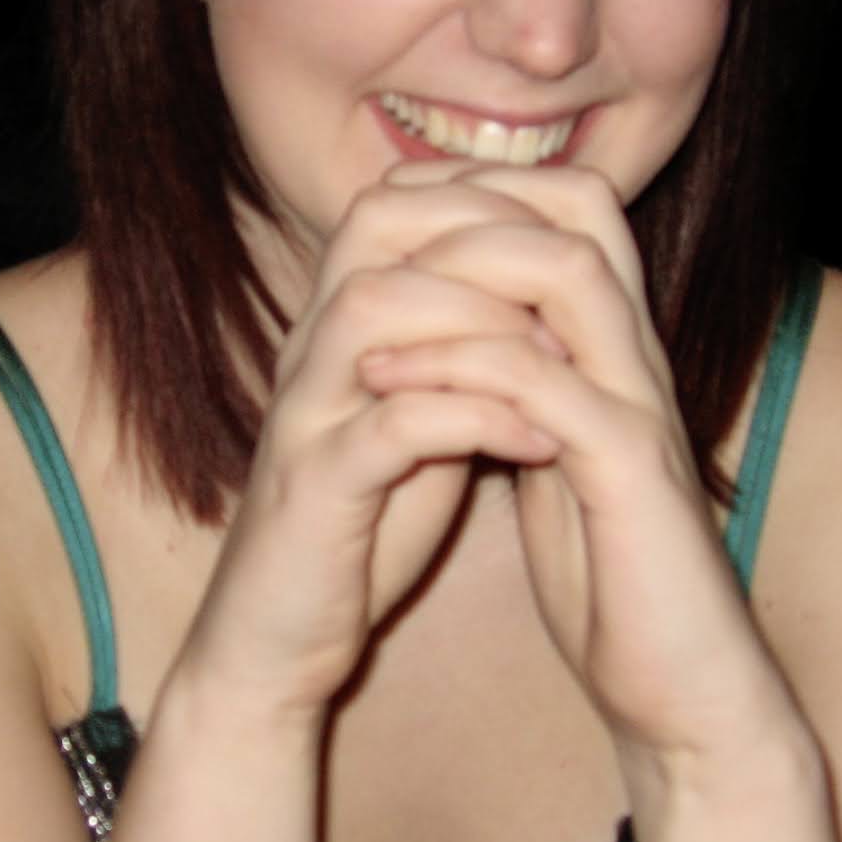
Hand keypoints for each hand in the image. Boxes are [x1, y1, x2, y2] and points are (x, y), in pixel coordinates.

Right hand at [175, 177, 567, 719]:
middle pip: (374, 227)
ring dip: (480, 321)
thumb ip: (454, 358)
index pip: (390, 205)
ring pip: (374, 307)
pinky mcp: (314, 490)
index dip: (480, 200)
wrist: (274, 640)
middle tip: (566, 288)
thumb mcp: (413, 423)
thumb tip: (535, 302)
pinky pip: (391, 426)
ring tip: (560, 364)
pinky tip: (538, 442)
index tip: (562, 249)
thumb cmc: (355, 530)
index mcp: (333, 329)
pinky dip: (474, 420)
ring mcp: (305, 415)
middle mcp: (309, 352)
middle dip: (483, 239)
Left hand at [347, 161, 783, 757]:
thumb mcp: (553, 459)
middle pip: (582, 211)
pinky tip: (388, 384)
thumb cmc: (611, 577)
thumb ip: (522, 395)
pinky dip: (463, 371)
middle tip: (378, 241)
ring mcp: (642, 408)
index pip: (573, 211)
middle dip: (472, 206)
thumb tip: (461, 346)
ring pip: (569, 276)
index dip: (483, 190)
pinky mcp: (632, 473)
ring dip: (457, 279)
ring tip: (365, 308)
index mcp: (616, 353)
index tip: (391, 221)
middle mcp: (639, 360)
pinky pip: (546, 385)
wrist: (681, 685)